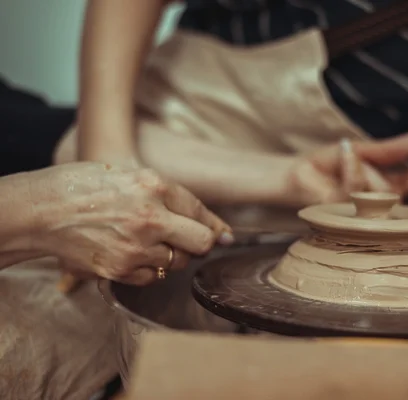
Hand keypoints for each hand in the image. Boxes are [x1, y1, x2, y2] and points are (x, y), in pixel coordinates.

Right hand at [28, 162, 232, 284]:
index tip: (222, 235)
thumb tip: (213, 225)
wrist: (41, 211)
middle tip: (186, 240)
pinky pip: (153, 277)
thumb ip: (171, 196)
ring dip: (171, 255)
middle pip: (201, 242)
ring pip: (178, 262)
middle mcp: (151, 218)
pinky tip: (132, 254)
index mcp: (155, 186)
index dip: (214, 225)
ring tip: (147, 242)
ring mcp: (136, 247)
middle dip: (199, 243)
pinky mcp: (120, 270)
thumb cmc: (85, 187)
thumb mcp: (131, 175)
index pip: (201, 212)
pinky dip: (149, 268)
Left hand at [286, 131, 407, 205]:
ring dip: (363, 170)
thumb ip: (389, 149)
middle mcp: (384, 201)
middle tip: (378, 163)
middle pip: (404, 188)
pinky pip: (360, 190)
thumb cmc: (325, 163)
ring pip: (381, 191)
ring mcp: (369, 212)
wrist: (295, 175)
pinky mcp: (351, 216)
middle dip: (394, 174)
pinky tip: (341, 158)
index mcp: (390, 184)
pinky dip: (351, 169)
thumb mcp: (360, 149)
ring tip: (343, 157)